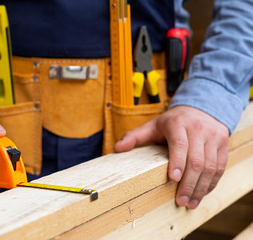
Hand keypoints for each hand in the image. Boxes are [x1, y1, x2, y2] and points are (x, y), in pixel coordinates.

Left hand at [114, 106, 228, 208]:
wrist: (200, 108)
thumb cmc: (172, 122)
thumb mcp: (152, 125)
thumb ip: (134, 137)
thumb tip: (116, 149)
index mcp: (178, 124)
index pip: (180, 144)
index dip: (178, 162)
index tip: (173, 179)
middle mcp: (198, 129)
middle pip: (196, 159)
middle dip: (188, 183)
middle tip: (180, 200)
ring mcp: (213, 136)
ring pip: (211, 166)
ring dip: (201, 187)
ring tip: (190, 203)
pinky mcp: (223, 144)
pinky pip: (220, 167)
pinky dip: (211, 183)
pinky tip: (201, 193)